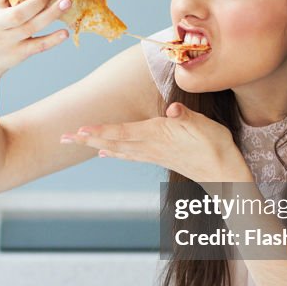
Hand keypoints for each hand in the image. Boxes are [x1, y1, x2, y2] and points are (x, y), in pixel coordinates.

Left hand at [60, 102, 254, 182]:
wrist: (225, 175)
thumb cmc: (217, 148)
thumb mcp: (205, 128)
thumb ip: (187, 118)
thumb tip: (174, 110)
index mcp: (156, 135)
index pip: (122, 132)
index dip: (100, 130)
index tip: (80, 130)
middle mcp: (149, 146)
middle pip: (112, 141)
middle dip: (87, 138)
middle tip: (62, 137)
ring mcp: (152, 153)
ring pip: (116, 148)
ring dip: (95, 144)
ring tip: (76, 141)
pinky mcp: (158, 157)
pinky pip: (128, 154)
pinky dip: (113, 151)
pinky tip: (104, 152)